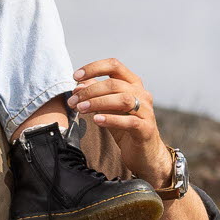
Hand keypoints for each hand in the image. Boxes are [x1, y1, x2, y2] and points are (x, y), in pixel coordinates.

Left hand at [69, 57, 173, 186]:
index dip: (94, 68)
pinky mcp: (146, 129)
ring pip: (122, 99)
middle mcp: (142, 94)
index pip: (114, 65)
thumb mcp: (108, 108)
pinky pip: (129, 121)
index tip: (75, 76)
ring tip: (81, 109)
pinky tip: (97, 120)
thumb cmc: (125, 128)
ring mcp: (146, 111)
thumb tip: (78, 85)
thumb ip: (96, 95)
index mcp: (133, 84)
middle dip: (90, 90)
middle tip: (73, 101)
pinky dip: (111, 119)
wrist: (145, 154)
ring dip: (98, 102)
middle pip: (114, 84)